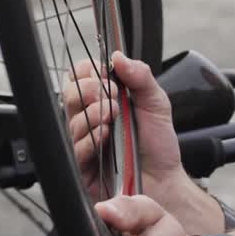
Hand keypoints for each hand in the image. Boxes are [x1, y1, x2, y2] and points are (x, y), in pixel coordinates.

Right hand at [63, 51, 182, 191]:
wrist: (165, 179)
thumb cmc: (157, 144)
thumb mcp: (156, 103)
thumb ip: (141, 77)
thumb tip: (118, 56)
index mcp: (104, 99)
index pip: (80, 76)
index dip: (89, 71)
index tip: (106, 75)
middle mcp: (90, 118)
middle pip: (70, 94)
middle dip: (89, 90)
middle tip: (111, 97)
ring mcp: (85, 141)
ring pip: (72, 121)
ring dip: (92, 115)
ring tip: (112, 117)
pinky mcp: (83, 166)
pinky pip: (75, 149)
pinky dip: (90, 139)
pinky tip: (104, 137)